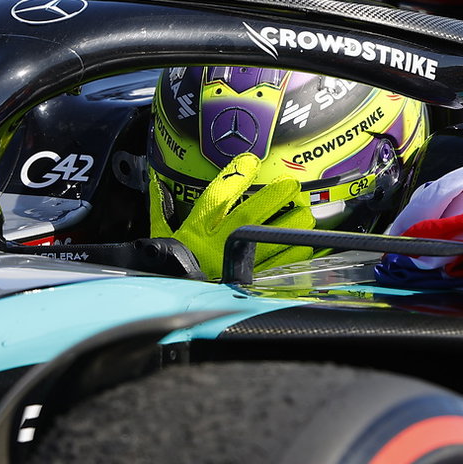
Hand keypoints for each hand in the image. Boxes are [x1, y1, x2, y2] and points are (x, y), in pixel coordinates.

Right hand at [150, 154, 314, 278]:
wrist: (172, 302)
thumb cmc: (168, 266)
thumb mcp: (159, 236)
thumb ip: (160, 209)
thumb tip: (156, 185)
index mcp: (196, 230)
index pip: (217, 195)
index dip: (235, 175)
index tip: (251, 161)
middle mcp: (216, 244)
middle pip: (250, 215)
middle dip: (274, 197)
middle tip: (292, 185)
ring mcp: (233, 265)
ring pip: (268, 240)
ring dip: (290, 226)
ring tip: (306, 214)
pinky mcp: (247, 283)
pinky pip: (277, 267)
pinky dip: (293, 256)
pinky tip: (306, 245)